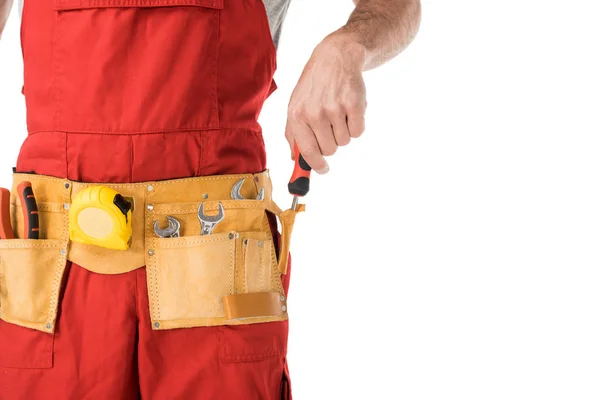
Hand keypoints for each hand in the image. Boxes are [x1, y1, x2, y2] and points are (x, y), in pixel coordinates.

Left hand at [285, 32, 367, 173]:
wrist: (336, 58)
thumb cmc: (314, 85)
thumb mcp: (295, 105)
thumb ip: (293, 134)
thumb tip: (294, 160)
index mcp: (297, 115)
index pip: (308, 152)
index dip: (317, 165)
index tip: (323, 169)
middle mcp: (315, 113)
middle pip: (329, 150)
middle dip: (331, 142)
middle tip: (330, 125)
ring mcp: (335, 108)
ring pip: (344, 142)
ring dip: (344, 131)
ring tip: (338, 112)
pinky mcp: (354, 105)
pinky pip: (358, 132)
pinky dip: (356, 124)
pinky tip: (349, 109)